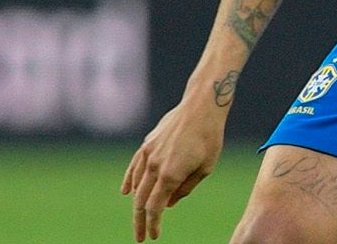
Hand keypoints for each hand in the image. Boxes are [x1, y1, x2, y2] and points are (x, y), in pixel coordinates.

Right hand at [122, 97, 224, 240]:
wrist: (201, 106)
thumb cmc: (209, 137)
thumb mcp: (205, 168)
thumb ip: (186, 188)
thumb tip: (169, 203)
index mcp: (170, 174)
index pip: (155, 207)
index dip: (152, 224)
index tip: (152, 236)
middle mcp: (155, 166)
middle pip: (141, 201)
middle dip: (140, 221)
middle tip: (140, 236)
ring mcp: (148, 154)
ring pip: (137, 185)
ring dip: (137, 203)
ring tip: (141, 216)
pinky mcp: (147, 144)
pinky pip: (134, 167)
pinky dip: (129, 181)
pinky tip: (126, 192)